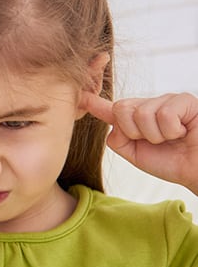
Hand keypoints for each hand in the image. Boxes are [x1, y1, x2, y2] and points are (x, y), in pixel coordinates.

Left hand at [83, 92, 197, 194]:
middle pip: (121, 108)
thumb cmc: (171, 162)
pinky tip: (183, 132)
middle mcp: (148, 105)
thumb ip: (118, 138)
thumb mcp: (136, 153)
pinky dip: (172, 130)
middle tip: (156, 141)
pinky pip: (164, 114)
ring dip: (157, 135)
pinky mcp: (184, 100)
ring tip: (172, 138)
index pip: (111, 107)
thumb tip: (107, 119)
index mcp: (135, 118)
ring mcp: (166, 100)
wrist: (197, 170)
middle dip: (136, 132)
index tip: (80, 96)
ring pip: (142, 113)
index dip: (94, 101)